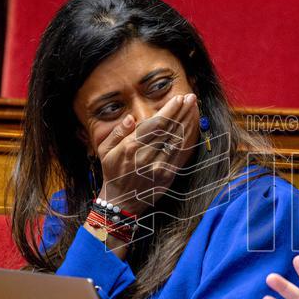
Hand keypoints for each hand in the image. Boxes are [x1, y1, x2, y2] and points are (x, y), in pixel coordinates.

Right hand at [95, 93, 198, 214]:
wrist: (121, 200)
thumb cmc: (112, 171)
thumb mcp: (105, 150)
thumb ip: (118, 133)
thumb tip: (130, 118)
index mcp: (131, 147)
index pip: (155, 124)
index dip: (169, 110)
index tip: (178, 98)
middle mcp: (146, 156)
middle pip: (170, 129)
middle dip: (182, 112)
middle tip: (191, 97)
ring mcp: (159, 167)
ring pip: (179, 140)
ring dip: (188, 122)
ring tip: (194, 108)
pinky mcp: (168, 176)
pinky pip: (182, 154)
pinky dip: (189, 139)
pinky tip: (193, 128)